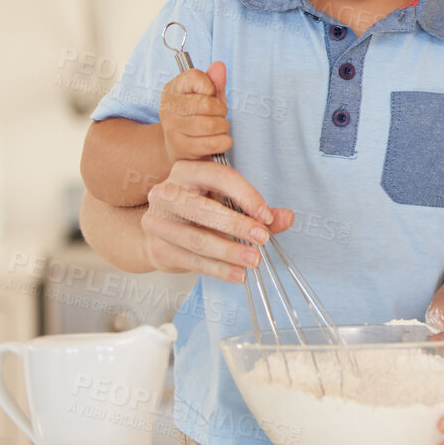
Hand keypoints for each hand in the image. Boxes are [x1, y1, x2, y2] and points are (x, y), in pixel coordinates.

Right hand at [139, 158, 293, 283]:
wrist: (160, 231)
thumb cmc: (200, 211)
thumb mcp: (227, 202)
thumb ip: (257, 210)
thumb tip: (287, 217)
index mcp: (187, 171)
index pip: (219, 176)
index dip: (246, 195)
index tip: (265, 216)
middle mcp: (166, 192)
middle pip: (203, 209)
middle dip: (236, 225)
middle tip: (262, 238)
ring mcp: (157, 221)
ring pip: (196, 238)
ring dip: (229, 251)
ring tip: (254, 260)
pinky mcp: (156, 247)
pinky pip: (191, 260)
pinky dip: (217, 269)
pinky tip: (237, 274)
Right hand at [159, 60, 231, 163]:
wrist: (180, 146)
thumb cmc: (198, 116)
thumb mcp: (207, 95)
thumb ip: (214, 81)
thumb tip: (219, 66)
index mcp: (172, 88)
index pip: (196, 77)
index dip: (211, 88)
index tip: (209, 95)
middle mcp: (167, 107)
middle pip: (207, 105)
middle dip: (221, 111)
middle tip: (219, 115)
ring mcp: (172, 129)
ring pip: (211, 125)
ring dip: (223, 127)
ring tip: (219, 128)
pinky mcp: (180, 148)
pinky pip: (212, 144)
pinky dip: (224, 142)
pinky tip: (219, 140)